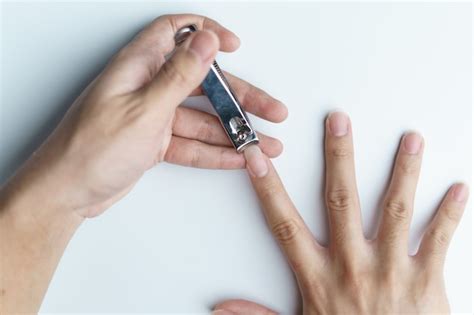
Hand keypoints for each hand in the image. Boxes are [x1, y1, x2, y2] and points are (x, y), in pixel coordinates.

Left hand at [4, 14, 286, 217]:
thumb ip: (178, 76)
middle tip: (270, 111)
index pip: (177, 34)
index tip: (234, 45)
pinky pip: (193, 144)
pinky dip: (215, 152)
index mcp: (139, 67)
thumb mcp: (143, 110)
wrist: (67, 193)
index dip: (207, 34)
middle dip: (240, 98)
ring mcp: (153, 116)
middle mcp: (148, 87)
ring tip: (263, 145)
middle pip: (204, 84)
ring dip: (234, 133)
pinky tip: (238, 158)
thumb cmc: (91, 149)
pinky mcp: (156, 142)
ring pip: (203, 119)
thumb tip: (205, 41)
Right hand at [214, 112, 467, 313]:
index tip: (258, 158)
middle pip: (341, 201)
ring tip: (410, 139)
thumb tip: (219, 308)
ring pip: (396, 210)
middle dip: (338, 158)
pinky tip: (459, 188)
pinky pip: (440, 240)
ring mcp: (393, 270)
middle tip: (338, 121)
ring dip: (403, 172)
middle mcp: (354, 266)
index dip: (268, 189)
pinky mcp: (428, 281)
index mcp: (319, 278)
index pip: (284, 224)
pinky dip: (450, 213)